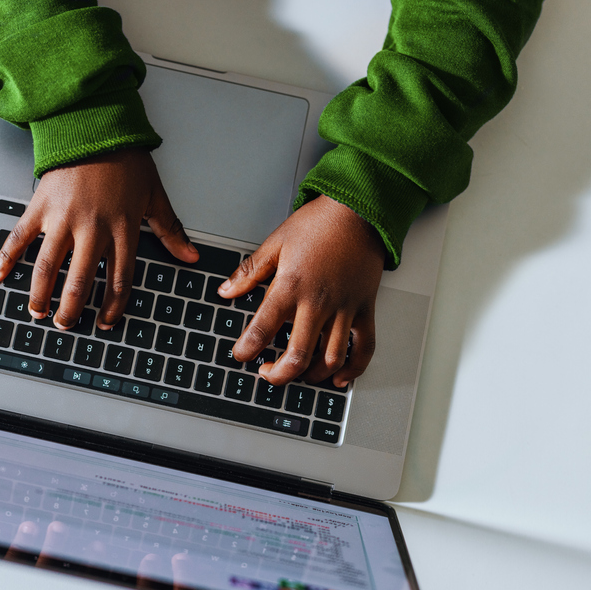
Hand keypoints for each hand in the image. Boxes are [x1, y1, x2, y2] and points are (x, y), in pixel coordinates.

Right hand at [0, 148, 198, 328]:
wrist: (95, 126)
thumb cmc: (126, 160)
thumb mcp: (154, 195)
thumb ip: (170, 230)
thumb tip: (191, 256)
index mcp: (122, 230)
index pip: (120, 279)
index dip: (112, 306)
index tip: (104, 322)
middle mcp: (92, 229)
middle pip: (81, 280)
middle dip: (72, 309)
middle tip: (66, 324)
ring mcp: (63, 219)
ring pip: (49, 267)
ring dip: (41, 294)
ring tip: (37, 312)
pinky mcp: (40, 206)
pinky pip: (19, 237)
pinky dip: (6, 258)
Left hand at [221, 196, 384, 387]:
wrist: (359, 211)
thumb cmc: (319, 223)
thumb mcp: (276, 243)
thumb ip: (250, 272)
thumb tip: (225, 290)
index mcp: (291, 285)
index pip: (263, 328)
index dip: (247, 349)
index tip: (241, 355)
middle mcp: (318, 302)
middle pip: (298, 355)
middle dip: (279, 374)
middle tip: (267, 372)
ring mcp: (344, 308)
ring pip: (330, 358)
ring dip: (311, 375)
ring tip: (299, 374)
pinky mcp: (365, 308)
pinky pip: (364, 348)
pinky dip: (353, 369)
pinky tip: (339, 378)